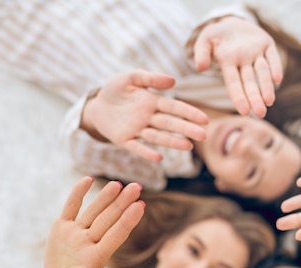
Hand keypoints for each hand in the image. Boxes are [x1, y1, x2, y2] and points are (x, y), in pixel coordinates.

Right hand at [44, 177, 144, 267]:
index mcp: (97, 257)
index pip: (116, 236)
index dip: (128, 221)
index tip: (141, 206)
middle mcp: (89, 242)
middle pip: (108, 220)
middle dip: (122, 203)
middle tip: (137, 187)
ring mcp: (77, 233)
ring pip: (93, 211)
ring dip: (105, 197)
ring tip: (118, 184)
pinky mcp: (62, 227)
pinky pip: (71, 207)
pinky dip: (78, 193)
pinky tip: (87, 179)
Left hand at [81, 70, 208, 160]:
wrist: (96, 105)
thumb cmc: (115, 90)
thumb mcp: (130, 77)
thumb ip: (150, 77)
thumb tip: (173, 81)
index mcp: (152, 102)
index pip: (174, 108)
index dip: (189, 113)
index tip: (204, 120)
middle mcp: (148, 118)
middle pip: (170, 124)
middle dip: (186, 129)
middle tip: (203, 135)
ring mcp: (137, 130)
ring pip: (157, 136)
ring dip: (172, 141)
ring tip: (188, 146)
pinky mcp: (124, 140)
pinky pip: (137, 147)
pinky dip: (147, 152)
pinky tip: (158, 157)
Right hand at [193, 16, 282, 117]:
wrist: (232, 23)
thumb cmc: (216, 35)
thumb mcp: (204, 39)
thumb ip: (201, 52)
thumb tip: (200, 68)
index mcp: (228, 63)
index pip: (234, 84)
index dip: (239, 97)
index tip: (244, 111)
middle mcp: (243, 62)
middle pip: (250, 82)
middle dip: (255, 98)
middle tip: (260, 113)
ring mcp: (256, 54)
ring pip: (263, 72)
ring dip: (266, 87)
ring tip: (269, 102)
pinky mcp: (267, 44)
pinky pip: (273, 57)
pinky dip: (276, 67)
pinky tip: (278, 79)